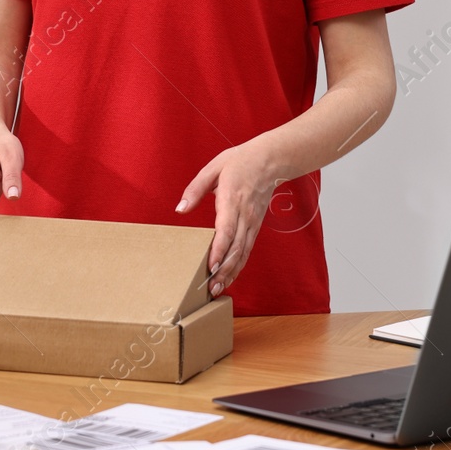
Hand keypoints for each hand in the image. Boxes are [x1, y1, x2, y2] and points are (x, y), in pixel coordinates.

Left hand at [175, 142, 285, 295]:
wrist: (270, 160)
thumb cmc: (240, 162)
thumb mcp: (213, 168)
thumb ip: (195, 189)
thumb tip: (180, 209)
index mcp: (233, 200)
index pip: (226, 230)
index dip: (219, 250)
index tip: (211, 266)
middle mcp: (245, 215)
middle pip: (235, 247)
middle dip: (223, 270)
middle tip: (210, 288)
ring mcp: (253, 223)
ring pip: (242, 252)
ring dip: (231, 272)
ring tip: (218, 289)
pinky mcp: (255, 226)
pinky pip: (247, 249)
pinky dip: (238, 265)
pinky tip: (229, 277)